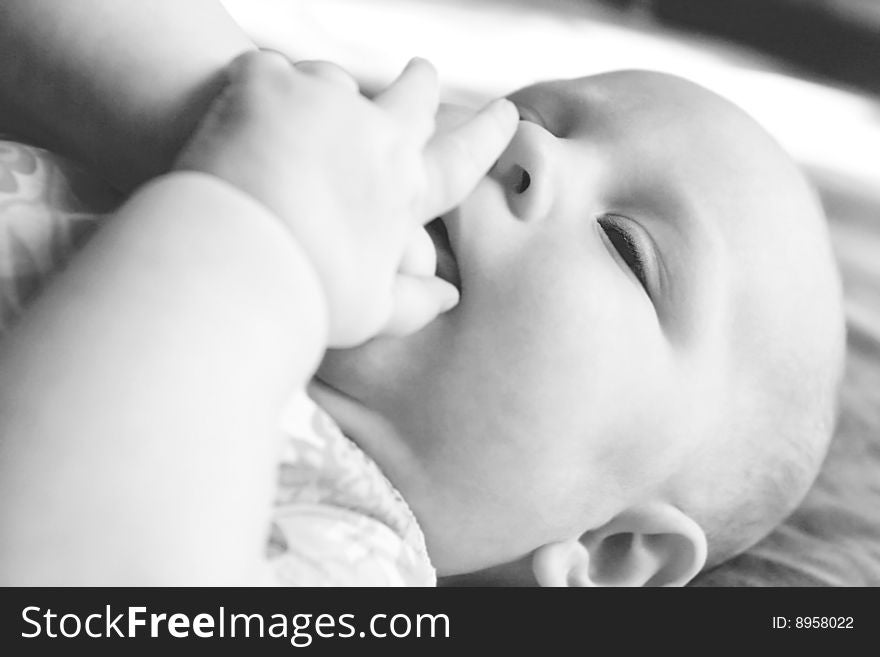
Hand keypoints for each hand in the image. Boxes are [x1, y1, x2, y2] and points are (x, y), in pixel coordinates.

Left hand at [175, 51, 516, 346]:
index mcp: (405, 188)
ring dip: (320, 96)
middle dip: (419, 86)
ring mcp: (323, 101)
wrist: (236, 268)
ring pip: (332, 80)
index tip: (506, 114)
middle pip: (409, 96)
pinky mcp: (267, 83)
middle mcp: (376, 134)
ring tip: (293, 117)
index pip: (457, 160)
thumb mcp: (372, 312)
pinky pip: (265, 70)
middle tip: (423, 73)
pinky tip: (238, 114)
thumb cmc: (309, 299)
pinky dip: (254, 91)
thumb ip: (415, 302)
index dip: (484, 136)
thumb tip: (449, 297)